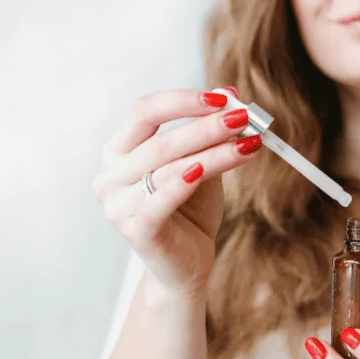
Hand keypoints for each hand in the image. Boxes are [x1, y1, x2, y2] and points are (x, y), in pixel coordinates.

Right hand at [93, 86, 261, 298]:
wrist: (185, 267)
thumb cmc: (189, 211)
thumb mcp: (202, 163)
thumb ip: (209, 130)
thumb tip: (231, 91)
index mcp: (119, 151)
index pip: (144, 112)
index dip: (182, 100)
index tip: (222, 98)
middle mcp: (110, 175)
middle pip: (160, 140)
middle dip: (206, 126)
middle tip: (243, 118)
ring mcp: (118, 205)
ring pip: (169, 168)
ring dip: (214, 152)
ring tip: (249, 143)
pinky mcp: (136, 230)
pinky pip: (161, 200)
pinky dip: (185, 182)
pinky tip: (208, 169)